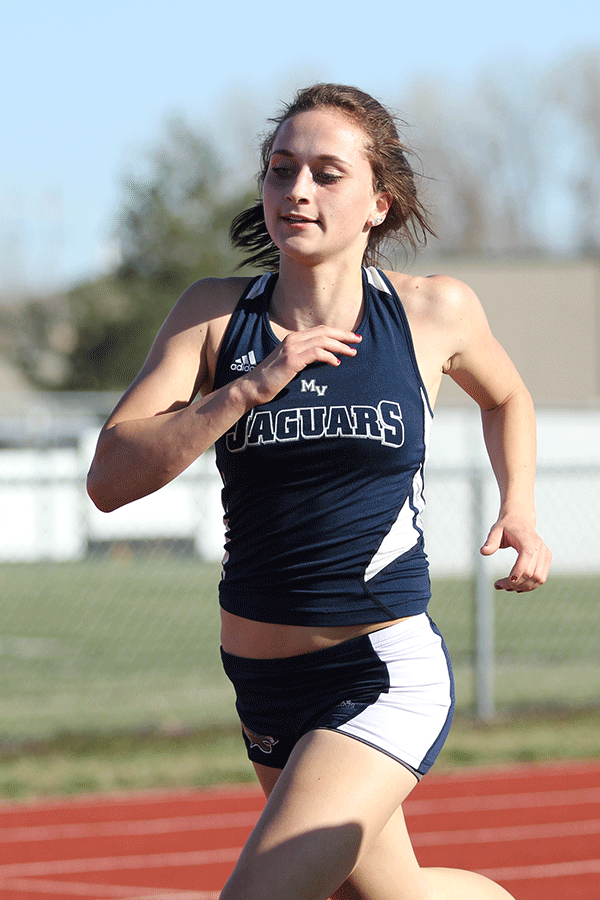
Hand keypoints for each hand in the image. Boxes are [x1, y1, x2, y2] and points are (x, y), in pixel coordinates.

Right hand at [246, 327, 361, 404]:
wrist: (253, 387)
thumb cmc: (273, 379)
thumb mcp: (291, 365)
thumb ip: (304, 358)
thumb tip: (324, 359)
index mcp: (293, 339)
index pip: (320, 330)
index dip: (338, 333)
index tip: (352, 338)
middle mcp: (293, 340)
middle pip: (324, 331)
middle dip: (344, 335)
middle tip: (358, 340)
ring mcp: (291, 349)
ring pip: (322, 340)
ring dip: (340, 345)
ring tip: (352, 353)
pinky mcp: (291, 360)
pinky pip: (316, 353)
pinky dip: (329, 356)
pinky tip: (336, 363)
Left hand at [480, 514, 551, 591]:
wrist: (520, 519)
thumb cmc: (506, 526)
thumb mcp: (495, 531)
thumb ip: (491, 542)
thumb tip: (483, 552)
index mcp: (528, 543)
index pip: (525, 565)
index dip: (514, 577)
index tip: (499, 583)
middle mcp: (540, 549)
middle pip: (531, 575)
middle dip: (515, 584)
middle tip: (499, 586)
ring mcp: (546, 554)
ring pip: (539, 579)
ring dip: (523, 588)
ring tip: (507, 587)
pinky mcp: (547, 558)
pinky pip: (541, 578)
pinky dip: (530, 585)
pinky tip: (516, 586)